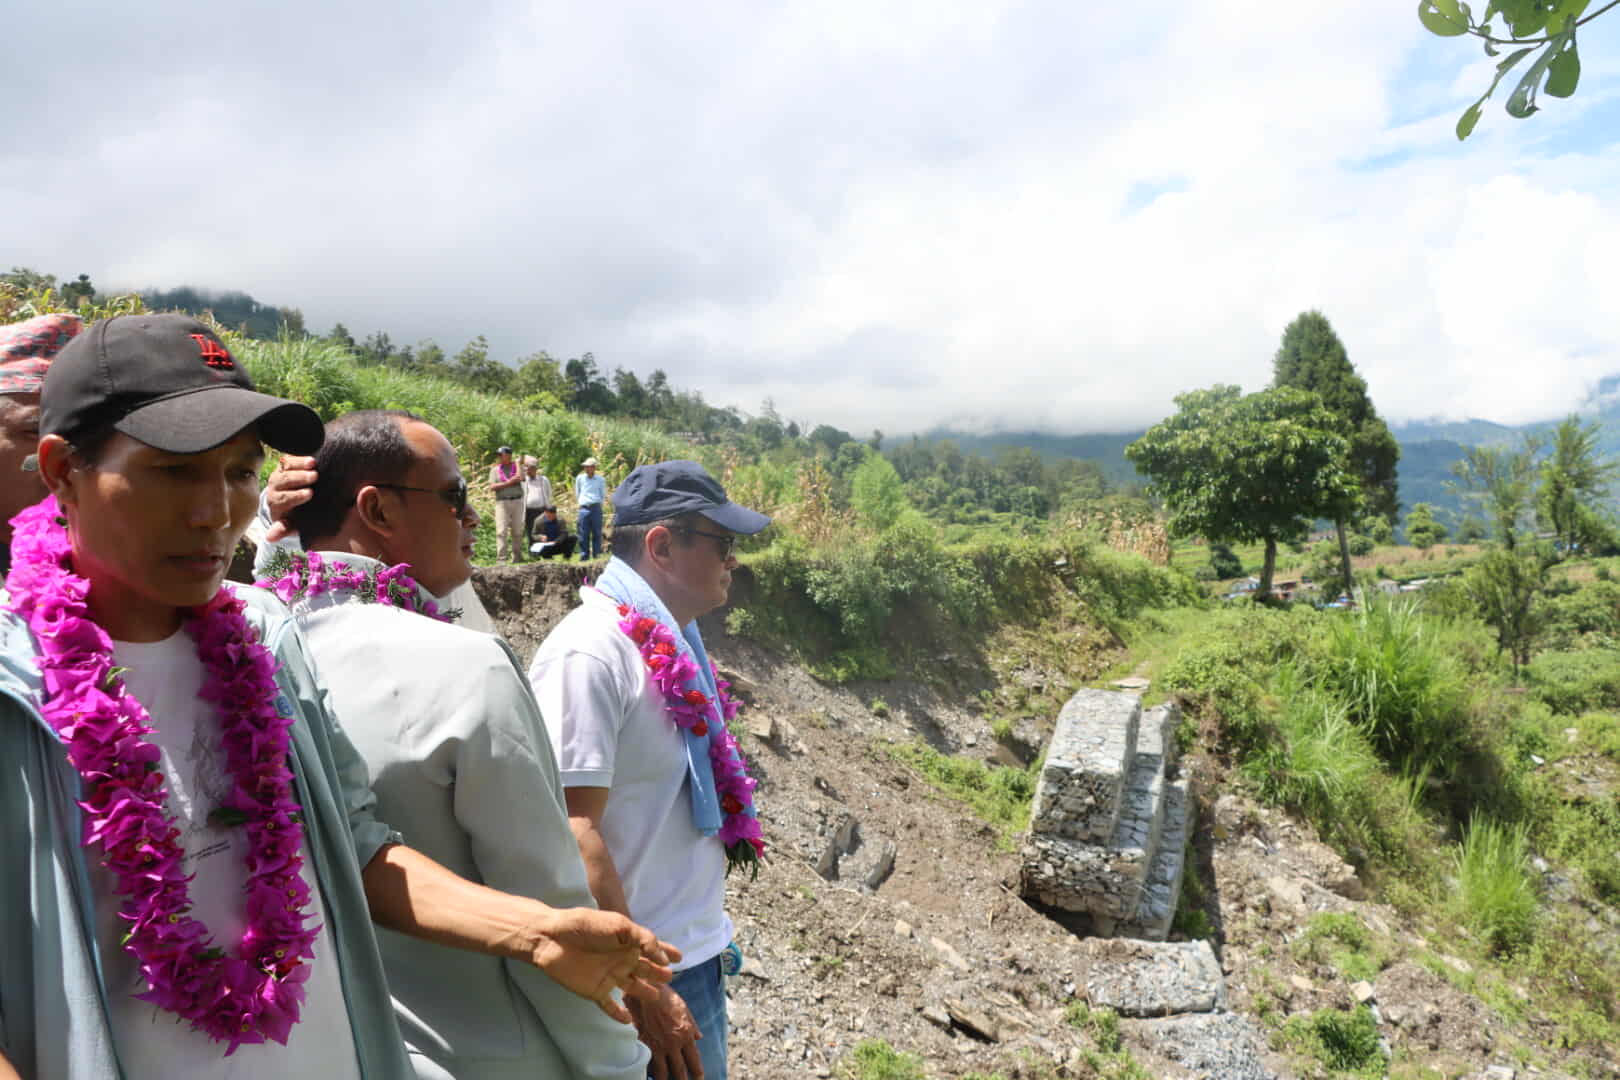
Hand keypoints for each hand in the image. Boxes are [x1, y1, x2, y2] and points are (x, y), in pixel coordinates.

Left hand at [264, 455, 317, 540]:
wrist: (296, 501)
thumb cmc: (296, 516)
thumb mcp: (291, 525)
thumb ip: (283, 529)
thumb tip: (270, 538)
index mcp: (276, 502)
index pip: (284, 498)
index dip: (296, 496)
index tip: (310, 494)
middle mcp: (275, 487)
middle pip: (284, 480)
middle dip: (299, 478)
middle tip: (314, 477)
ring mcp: (280, 473)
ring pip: (286, 467)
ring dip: (299, 464)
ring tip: (313, 464)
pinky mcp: (286, 464)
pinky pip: (290, 459)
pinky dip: (300, 457)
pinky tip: (312, 458)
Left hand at [527, 907, 679, 1022]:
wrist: (552, 938)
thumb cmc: (586, 926)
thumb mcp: (620, 926)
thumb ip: (644, 940)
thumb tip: (664, 958)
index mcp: (628, 941)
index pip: (652, 948)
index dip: (666, 952)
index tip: (680, 957)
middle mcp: (622, 959)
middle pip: (645, 969)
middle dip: (658, 973)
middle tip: (669, 977)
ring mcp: (610, 976)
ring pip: (632, 987)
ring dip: (644, 993)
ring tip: (656, 998)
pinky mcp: (596, 991)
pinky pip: (610, 1006)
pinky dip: (619, 1014)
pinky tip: (628, 1022)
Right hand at [629, 983, 703, 1079]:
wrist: (647, 991)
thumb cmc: (666, 997)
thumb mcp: (684, 1008)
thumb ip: (692, 1025)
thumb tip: (699, 1037)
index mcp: (685, 1035)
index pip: (694, 1060)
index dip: (697, 1072)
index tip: (699, 1078)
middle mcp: (673, 1044)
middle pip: (679, 1071)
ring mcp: (657, 1046)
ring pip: (662, 1072)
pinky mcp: (644, 1045)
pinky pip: (648, 1064)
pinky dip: (650, 1071)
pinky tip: (651, 1075)